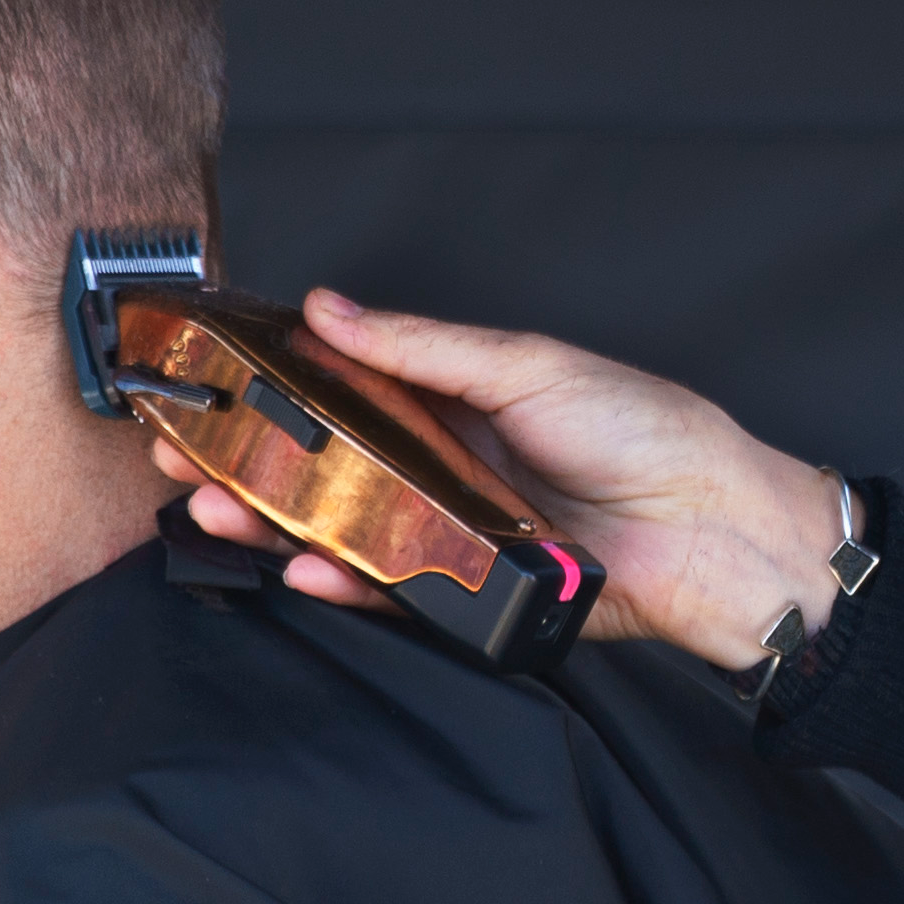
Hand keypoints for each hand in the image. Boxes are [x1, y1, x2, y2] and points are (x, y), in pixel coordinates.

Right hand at [145, 288, 851, 666]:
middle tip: (185, 454)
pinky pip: (393, 592)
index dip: (277, 392)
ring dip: (275, 526)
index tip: (212, 384)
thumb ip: (424, 345)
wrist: (718, 531)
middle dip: (250, 464)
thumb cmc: (649, 432)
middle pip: (327, 469)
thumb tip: (330, 308)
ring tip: (214, 509)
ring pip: (345, 533)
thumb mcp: (528, 366)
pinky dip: (342, 584)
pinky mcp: (472, 595)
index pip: (345, 392)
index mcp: (456, 402)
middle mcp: (446, 469)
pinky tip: (299, 569)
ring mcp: (453, 534)